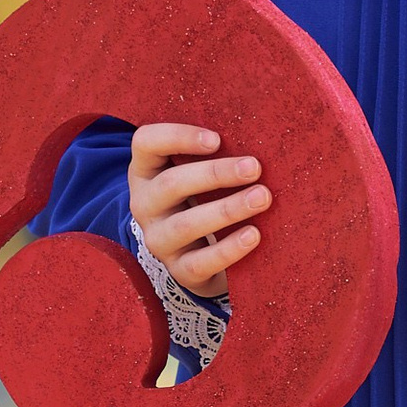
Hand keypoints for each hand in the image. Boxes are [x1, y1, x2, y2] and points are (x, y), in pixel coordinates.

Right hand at [129, 121, 268, 299]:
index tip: (217, 139)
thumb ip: (212, 156)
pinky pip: (200, 262)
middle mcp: (144, 204)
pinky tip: (254, 235)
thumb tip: (256, 137)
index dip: (178, 137)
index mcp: (146, 171)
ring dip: (227, 209)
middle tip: (254, 167)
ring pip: (186, 224)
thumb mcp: (195, 175)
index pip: (146, 143)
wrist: (197, 255)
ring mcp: (158, 239)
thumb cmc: (201, 199)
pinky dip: (229, 249)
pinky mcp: (178, 269)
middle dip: (215, 174)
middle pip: (171, 184)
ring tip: (262, 198)